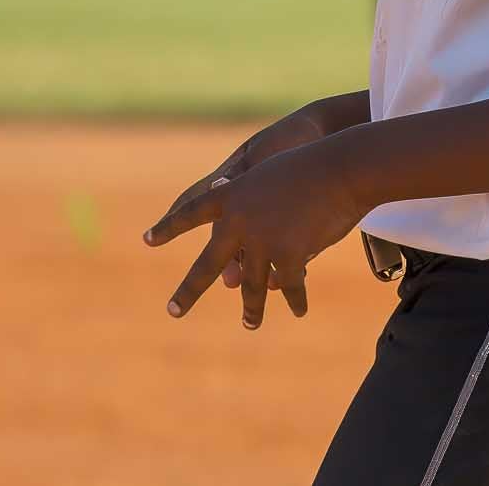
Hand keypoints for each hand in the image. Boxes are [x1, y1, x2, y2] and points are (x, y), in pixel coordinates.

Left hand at [143, 139, 368, 329]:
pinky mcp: (287, 256)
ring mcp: (260, 241)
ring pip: (251, 285)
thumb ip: (258, 211)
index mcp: (231, 195)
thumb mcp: (273, 177)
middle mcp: (238, 221)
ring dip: (252, 308)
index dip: (169, 226)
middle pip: (208, 264)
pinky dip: (295, 299)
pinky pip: (288, 285)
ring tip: (249, 324)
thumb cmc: (313, 165)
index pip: (192, 212)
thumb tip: (260, 246)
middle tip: (173, 311)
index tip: (148, 239)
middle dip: (189, 291)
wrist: (341, 168)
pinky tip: (298, 310)